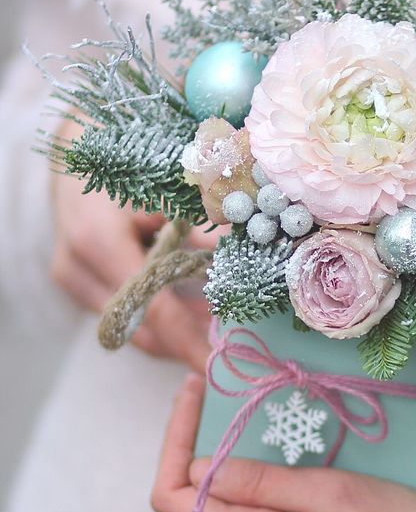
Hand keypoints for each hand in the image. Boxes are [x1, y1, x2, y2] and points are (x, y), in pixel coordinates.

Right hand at [51, 157, 217, 371]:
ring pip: (130, 325)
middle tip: (229, 343)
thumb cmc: (130, 159)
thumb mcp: (171, 190)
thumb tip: (247, 265)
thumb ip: (205, 231)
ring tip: (217, 323)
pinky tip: (191, 306)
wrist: (79, 144)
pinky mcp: (75, 280)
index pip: (152, 310)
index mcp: (99, 241)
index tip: (214, 367)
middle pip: (139, 328)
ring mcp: (72, 277)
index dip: (187, 342)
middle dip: (186, 340)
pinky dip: (157, 313)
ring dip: (174, 329)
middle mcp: (78, 268)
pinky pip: (122, 311)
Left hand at [152, 375, 415, 511]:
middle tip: (216, 400)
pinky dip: (243, 498)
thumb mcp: (340, 497)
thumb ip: (266, 485)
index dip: (175, 441)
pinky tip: (271, 472)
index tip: (196, 391)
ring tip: (242, 425)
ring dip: (217, 474)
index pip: (174, 499)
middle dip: (191, 451)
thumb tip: (202, 467)